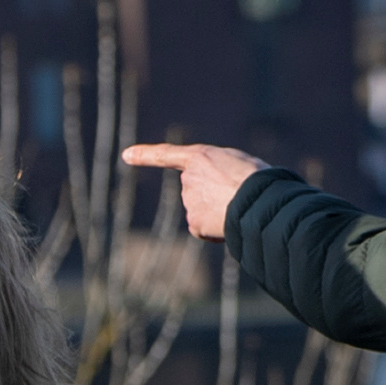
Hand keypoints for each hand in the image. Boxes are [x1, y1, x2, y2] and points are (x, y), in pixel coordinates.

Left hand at [120, 143, 270, 240]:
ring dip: (217, 212)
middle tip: (238, 195)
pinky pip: (204, 228)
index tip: (126, 155)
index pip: (167, 155)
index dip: (145, 155)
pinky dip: (216, 229)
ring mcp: (189, 202)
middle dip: (213, 195)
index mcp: (200, 157)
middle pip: (197, 190)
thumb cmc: (259, 179)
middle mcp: (188, 179)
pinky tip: (230, 223)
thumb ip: (219, 171)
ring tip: (239, 208)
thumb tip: (215, 195)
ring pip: (202, 210)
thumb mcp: (240, 163)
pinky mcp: (194, 223)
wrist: (259, 201)